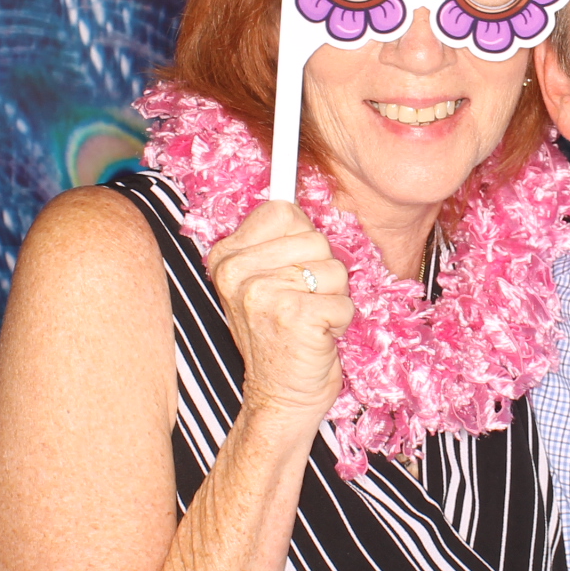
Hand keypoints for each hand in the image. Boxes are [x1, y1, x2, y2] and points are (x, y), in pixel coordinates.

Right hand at [205, 201, 352, 422]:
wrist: (281, 399)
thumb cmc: (283, 338)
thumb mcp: (268, 282)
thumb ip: (281, 240)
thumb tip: (294, 171)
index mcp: (226, 256)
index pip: (285, 211)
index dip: (303, 243)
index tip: (293, 272)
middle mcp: (236, 271)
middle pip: (316, 238)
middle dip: (324, 273)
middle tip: (302, 304)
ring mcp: (261, 292)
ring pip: (335, 269)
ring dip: (333, 299)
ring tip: (309, 322)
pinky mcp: (292, 315)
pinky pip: (343, 300)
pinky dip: (340, 322)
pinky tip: (316, 338)